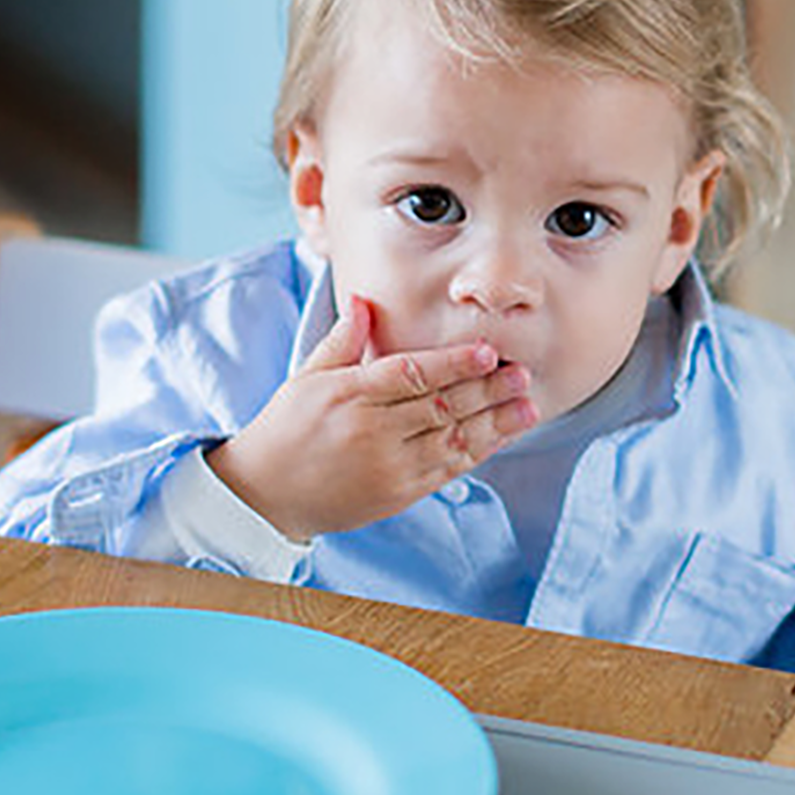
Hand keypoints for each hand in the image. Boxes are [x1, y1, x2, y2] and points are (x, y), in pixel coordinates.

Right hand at [208, 296, 536, 539]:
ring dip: (494, 422)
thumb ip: (342, 341)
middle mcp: (371, 432)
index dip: (452, 363)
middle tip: (521, 373)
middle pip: (440, 406)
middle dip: (486, 389)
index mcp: (349, 395)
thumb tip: (364, 301)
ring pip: (451, 440)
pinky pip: (446, 469)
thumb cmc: (287, 428)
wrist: (267, 494)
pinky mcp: (398, 494)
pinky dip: (477, 452)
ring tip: (528, 405)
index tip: (486, 351)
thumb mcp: (307, 376)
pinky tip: (500, 436)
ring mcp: (387, 467)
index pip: (409, 374)